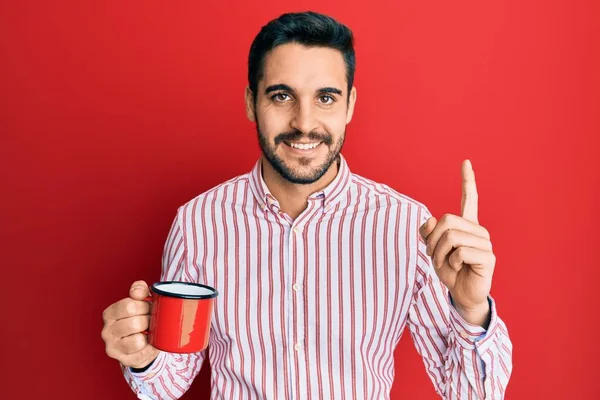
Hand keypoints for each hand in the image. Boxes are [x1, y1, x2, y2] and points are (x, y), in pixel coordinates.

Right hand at [101, 280, 159, 368]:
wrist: (142, 342)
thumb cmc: (141, 317)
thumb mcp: (140, 301)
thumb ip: (139, 290)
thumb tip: (137, 290)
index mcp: (109, 314)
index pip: (129, 306)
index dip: (145, 306)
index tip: (149, 307)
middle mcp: (107, 332)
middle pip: (135, 323)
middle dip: (149, 320)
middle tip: (152, 319)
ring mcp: (114, 348)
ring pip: (137, 341)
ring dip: (150, 334)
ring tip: (150, 331)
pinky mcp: (125, 360)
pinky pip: (144, 353)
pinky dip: (152, 347)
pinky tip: (151, 342)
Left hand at [419, 160, 494, 325]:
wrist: (461, 293)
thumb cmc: (449, 270)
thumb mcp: (433, 249)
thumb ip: (429, 233)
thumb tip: (430, 220)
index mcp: (467, 225)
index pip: (469, 199)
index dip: (467, 181)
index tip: (465, 162)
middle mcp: (478, 230)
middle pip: (446, 220)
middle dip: (432, 240)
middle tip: (433, 255)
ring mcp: (484, 243)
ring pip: (451, 236)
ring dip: (439, 253)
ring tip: (445, 264)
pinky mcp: (487, 257)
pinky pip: (459, 251)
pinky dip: (451, 262)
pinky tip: (458, 268)